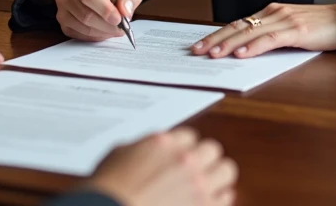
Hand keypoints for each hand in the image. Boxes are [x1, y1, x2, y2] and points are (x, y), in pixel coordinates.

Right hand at [55, 0, 143, 41]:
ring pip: (82, 25)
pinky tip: (102, 31)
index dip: (105, 10)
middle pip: (85, 13)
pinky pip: (76, 33)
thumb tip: (125, 11)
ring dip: (101, 32)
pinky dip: (93, 36)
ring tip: (114, 30)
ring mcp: (62, 2)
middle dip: (106, 25)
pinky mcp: (61, 18)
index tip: (118, 19)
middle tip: (120, 29)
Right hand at [85, 127, 237, 205]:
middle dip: (205, 158)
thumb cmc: (108, 189)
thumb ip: (142, 147)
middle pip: (212, 149)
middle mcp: (185, 160)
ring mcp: (197, 185)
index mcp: (164, 144)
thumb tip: (148, 150)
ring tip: (208, 184)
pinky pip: (226, 197)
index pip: (189, 136)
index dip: (184, 148)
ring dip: (217, 176)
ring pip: (226, 170)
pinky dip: (220, 198)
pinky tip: (210, 200)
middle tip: (197, 169)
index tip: (180, 157)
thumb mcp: (119, 154)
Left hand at [191, 2, 335, 59]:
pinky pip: (270, 39)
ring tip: (213, 54)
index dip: (217, 35)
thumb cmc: (319, 27)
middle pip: (238, 27)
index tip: (200, 45)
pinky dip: (254, 47)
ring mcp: (285, 21)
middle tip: (196, 51)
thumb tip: (246, 50)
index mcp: (270, 13)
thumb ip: (270, 36)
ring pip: (250, 33)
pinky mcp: (297, 31)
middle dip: (215, 40)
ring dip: (229, 44)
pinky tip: (242, 54)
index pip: (237, 24)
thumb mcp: (289, 29)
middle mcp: (273, 13)